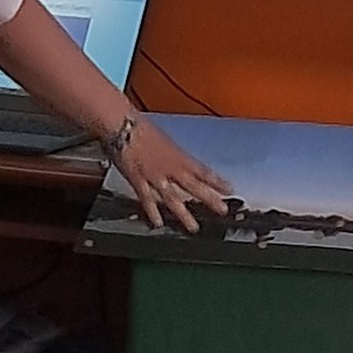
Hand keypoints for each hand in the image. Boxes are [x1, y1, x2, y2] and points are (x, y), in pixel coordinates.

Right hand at [102, 114, 232, 232]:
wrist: (122, 125)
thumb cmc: (141, 128)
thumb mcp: (164, 141)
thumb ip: (173, 156)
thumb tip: (181, 164)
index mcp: (178, 155)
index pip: (203, 170)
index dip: (217, 181)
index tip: (230, 189)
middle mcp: (170, 167)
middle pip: (194, 186)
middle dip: (209, 199)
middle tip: (222, 210)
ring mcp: (155, 175)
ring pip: (173, 197)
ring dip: (184, 214)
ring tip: (193, 228)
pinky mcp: (139, 180)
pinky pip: (147, 198)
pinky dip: (153, 211)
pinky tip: (158, 223)